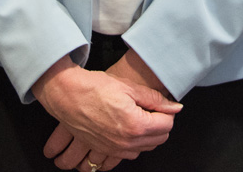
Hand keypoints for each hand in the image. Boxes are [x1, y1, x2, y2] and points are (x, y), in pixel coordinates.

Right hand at [32, 56, 181, 161]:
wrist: (66, 95)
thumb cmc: (94, 88)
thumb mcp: (128, 87)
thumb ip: (155, 99)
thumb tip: (175, 107)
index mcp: (136, 125)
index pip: (167, 125)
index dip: (166, 112)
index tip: (159, 104)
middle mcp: (126, 142)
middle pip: (159, 139)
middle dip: (160, 124)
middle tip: (150, 108)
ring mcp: (114, 149)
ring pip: (145, 148)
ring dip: (147, 135)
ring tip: (138, 116)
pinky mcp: (104, 150)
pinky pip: (128, 154)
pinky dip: (133, 144)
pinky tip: (127, 129)